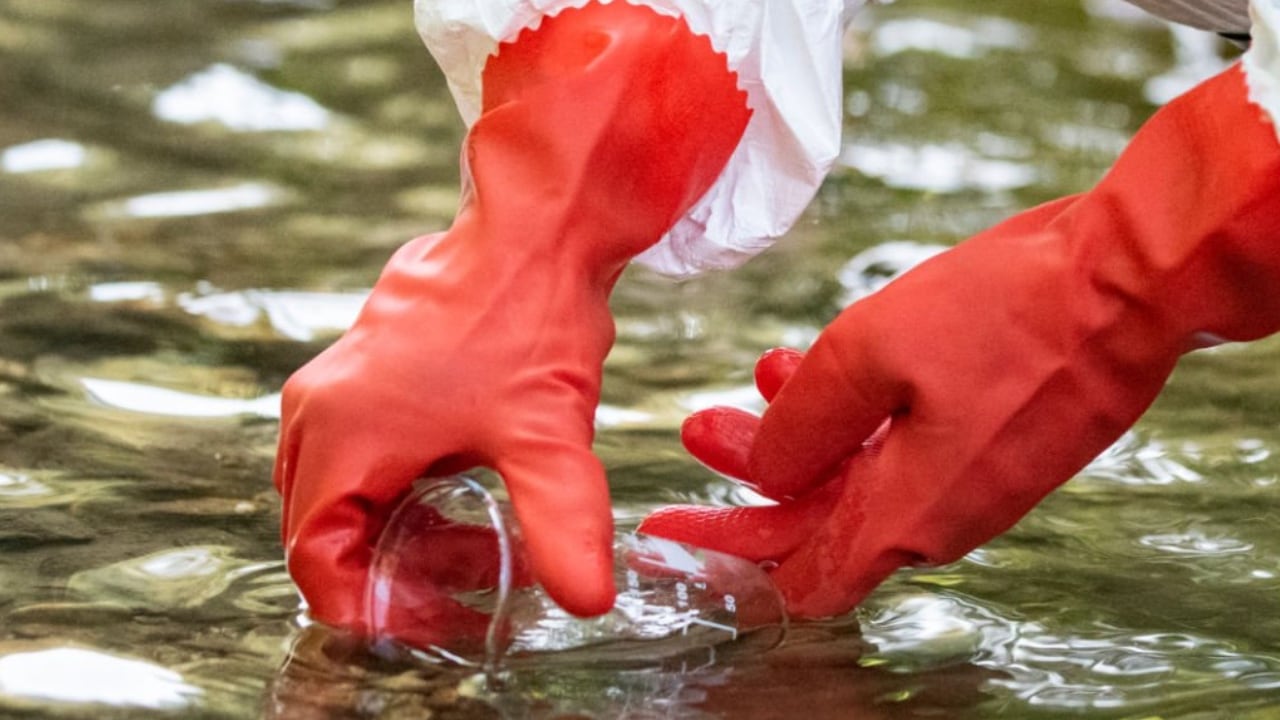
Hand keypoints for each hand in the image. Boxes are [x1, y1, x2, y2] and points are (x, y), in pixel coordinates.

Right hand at [274, 1, 750, 637]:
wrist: (533, 228)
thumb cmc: (529, 318)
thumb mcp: (547, 435)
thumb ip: (561, 524)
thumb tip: (585, 599)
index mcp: (340, 434)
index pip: (315, 558)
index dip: (369, 606)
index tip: (431, 622)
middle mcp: (319, 411)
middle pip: (325, 529)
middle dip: (390, 573)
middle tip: (464, 593)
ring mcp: (337, 385)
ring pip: (343, 492)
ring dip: (400, 532)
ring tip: (478, 551)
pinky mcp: (365, 371)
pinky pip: (359, 454)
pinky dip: (402, 491)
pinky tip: (466, 497)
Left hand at [643, 64, 1279, 617]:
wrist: (1129, 280)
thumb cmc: (1007, 314)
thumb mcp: (867, 357)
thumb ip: (800, 428)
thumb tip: (761, 476)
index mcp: (904, 516)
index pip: (797, 576)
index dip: (728, 554)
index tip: (673, 526)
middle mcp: (938, 517)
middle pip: (818, 523)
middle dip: (753, 473)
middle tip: (701, 428)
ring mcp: (970, 480)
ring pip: (859, 477)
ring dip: (803, 434)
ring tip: (761, 375)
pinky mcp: (993, 441)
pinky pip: (903, 447)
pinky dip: (854, 416)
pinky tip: (825, 362)